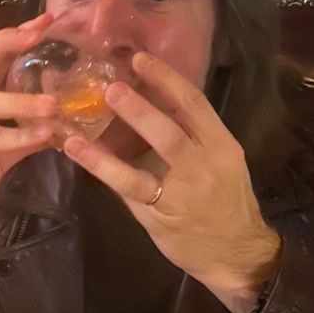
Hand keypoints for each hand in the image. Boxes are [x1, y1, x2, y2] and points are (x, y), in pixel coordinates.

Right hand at [0, 15, 56, 290]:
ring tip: (54, 104)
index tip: (44, 22)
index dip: (13, 36)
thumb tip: (60, 119)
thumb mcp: (0, 149)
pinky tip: (42, 136)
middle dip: (7, 42)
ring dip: (21, 100)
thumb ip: (24, 129)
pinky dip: (16, 135)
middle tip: (38, 33)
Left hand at [62, 51, 280, 312]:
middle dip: (143, 103)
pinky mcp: (161, 211)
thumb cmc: (222, 203)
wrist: (236, 254)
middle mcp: (205, 162)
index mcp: (221, 144)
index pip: (195, 103)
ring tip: (96, 105)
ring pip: (155, 153)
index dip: (167, 79)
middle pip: (174, 125)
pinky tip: (77, 149)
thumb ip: (188, 135)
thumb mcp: (218, 162)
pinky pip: (129, 184)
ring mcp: (184, 189)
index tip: (141, 58)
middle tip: (112, 82)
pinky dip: (101, 165)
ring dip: (125, 128)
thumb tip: (144, 101)